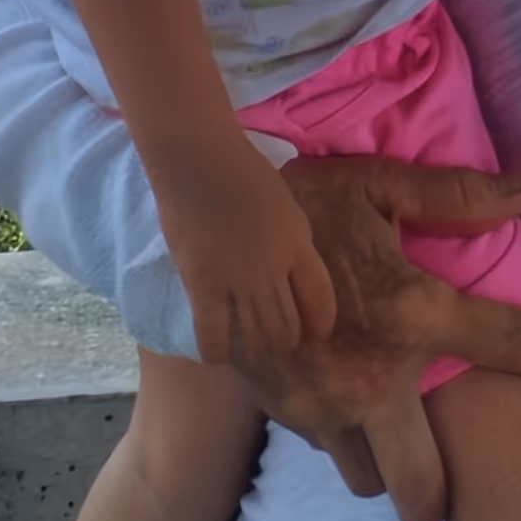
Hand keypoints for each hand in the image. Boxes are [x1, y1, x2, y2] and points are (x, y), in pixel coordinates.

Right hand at [160, 143, 341, 373]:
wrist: (200, 164)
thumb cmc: (244, 174)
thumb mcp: (287, 208)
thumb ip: (293, 241)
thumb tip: (292, 268)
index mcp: (299, 246)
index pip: (320, 299)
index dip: (320, 323)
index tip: (315, 334)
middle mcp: (274, 270)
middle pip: (288, 324)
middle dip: (287, 342)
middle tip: (279, 346)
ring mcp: (238, 280)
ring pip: (256, 334)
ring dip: (258, 349)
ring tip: (254, 354)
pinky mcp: (203, 285)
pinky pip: (212, 331)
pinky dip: (216, 350)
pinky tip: (218, 357)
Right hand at [218, 153, 520, 520]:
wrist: (199, 229)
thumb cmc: (297, 199)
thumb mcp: (377, 184)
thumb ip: (456, 197)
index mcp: (411, 316)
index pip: (511, 347)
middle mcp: (371, 380)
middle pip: (424, 488)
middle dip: (443, 493)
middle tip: (454, 465)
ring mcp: (322, 406)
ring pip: (369, 478)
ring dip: (388, 462)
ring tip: (396, 426)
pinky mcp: (281, 412)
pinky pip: (328, 446)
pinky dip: (344, 434)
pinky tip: (344, 392)